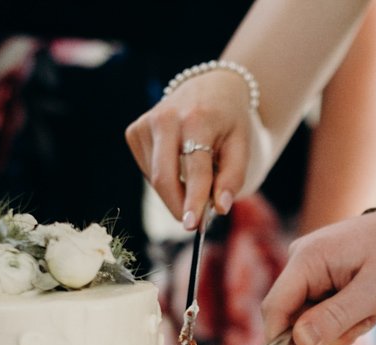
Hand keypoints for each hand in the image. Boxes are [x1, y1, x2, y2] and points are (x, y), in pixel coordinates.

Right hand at [125, 69, 256, 227]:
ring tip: (195, 179)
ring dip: (175, 192)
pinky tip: (179, 165)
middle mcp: (166, 118)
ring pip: (155, 178)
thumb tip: (220, 208)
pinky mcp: (134, 131)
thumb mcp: (241, 144)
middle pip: (164, 177)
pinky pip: (148, 170)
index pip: (195, 169)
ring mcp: (146, 123)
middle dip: (178, 206)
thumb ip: (233, 176)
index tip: (192, 226)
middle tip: (194, 224)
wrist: (210, 87)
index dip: (194, 200)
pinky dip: (165, 179)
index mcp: (197, 119)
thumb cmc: (229, 121)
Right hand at [261, 195, 375, 344]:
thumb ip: (336, 317)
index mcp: (308, 258)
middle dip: (327, 332)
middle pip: (293, 318)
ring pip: (311, 321)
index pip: (275, 306)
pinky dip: (347, 321)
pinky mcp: (325, 281)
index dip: (279, 342)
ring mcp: (313, 272)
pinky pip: (325, 315)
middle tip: (364, 321)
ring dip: (342, 328)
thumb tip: (299, 340)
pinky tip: (368, 307)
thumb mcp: (375, 291)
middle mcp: (303, 262)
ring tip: (371, 310)